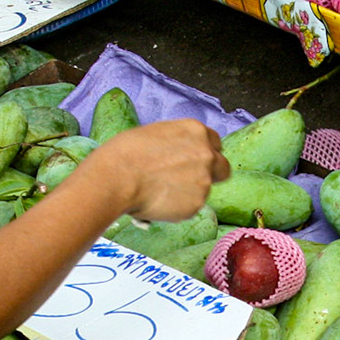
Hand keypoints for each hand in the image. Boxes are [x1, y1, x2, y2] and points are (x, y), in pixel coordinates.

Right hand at [93, 119, 228, 222]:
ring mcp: (204, 181)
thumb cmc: (127, 153)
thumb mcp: (158, 134)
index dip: (205, 153)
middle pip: (222, 168)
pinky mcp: (196, 205)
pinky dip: (178, 208)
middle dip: (211, 175)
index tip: (194, 160)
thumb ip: (178, 144)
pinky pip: (190, 207)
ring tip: (159, 191)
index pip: (215, 143)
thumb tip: (180, 156)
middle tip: (189, 181)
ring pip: (203, 190)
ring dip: (188, 192)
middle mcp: (207, 155)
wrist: (117, 177)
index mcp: (196, 132)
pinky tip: (158, 201)